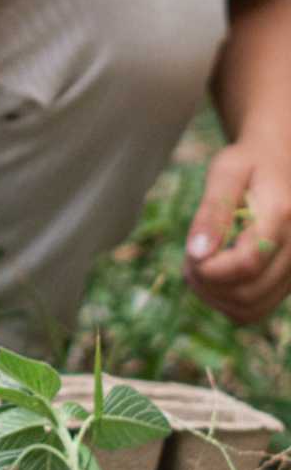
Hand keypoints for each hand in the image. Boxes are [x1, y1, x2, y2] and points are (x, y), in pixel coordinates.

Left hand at [184, 135, 290, 323]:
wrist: (282, 160)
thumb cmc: (249, 162)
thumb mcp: (226, 173)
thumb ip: (211, 213)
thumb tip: (197, 254)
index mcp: (282, 217)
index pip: (246, 264)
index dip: (208, 269)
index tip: (190, 253)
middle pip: (247, 293)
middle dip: (206, 284)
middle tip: (188, 260)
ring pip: (251, 308)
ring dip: (213, 297)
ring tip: (198, 268)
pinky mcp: (289, 279)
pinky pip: (256, 309)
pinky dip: (227, 302)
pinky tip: (213, 277)